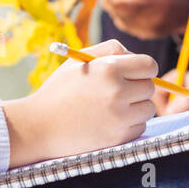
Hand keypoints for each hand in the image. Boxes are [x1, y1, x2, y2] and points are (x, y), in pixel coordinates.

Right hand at [1, 38, 156, 166]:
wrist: (38, 126)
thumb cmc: (60, 90)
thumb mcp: (81, 60)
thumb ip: (111, 49)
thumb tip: (137, 57)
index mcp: (109, 68)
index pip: (150, 65)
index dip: (143, 69)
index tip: (135, 74)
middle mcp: (117, 92)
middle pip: (150, 87)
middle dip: (138, 88)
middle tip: (118, 92)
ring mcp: (119, 117)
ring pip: (148, 108)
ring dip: (136, 108)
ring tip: (113, 107)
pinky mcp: (118, 138)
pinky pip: (140, 127)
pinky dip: (130, 125)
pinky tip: (109, 122)